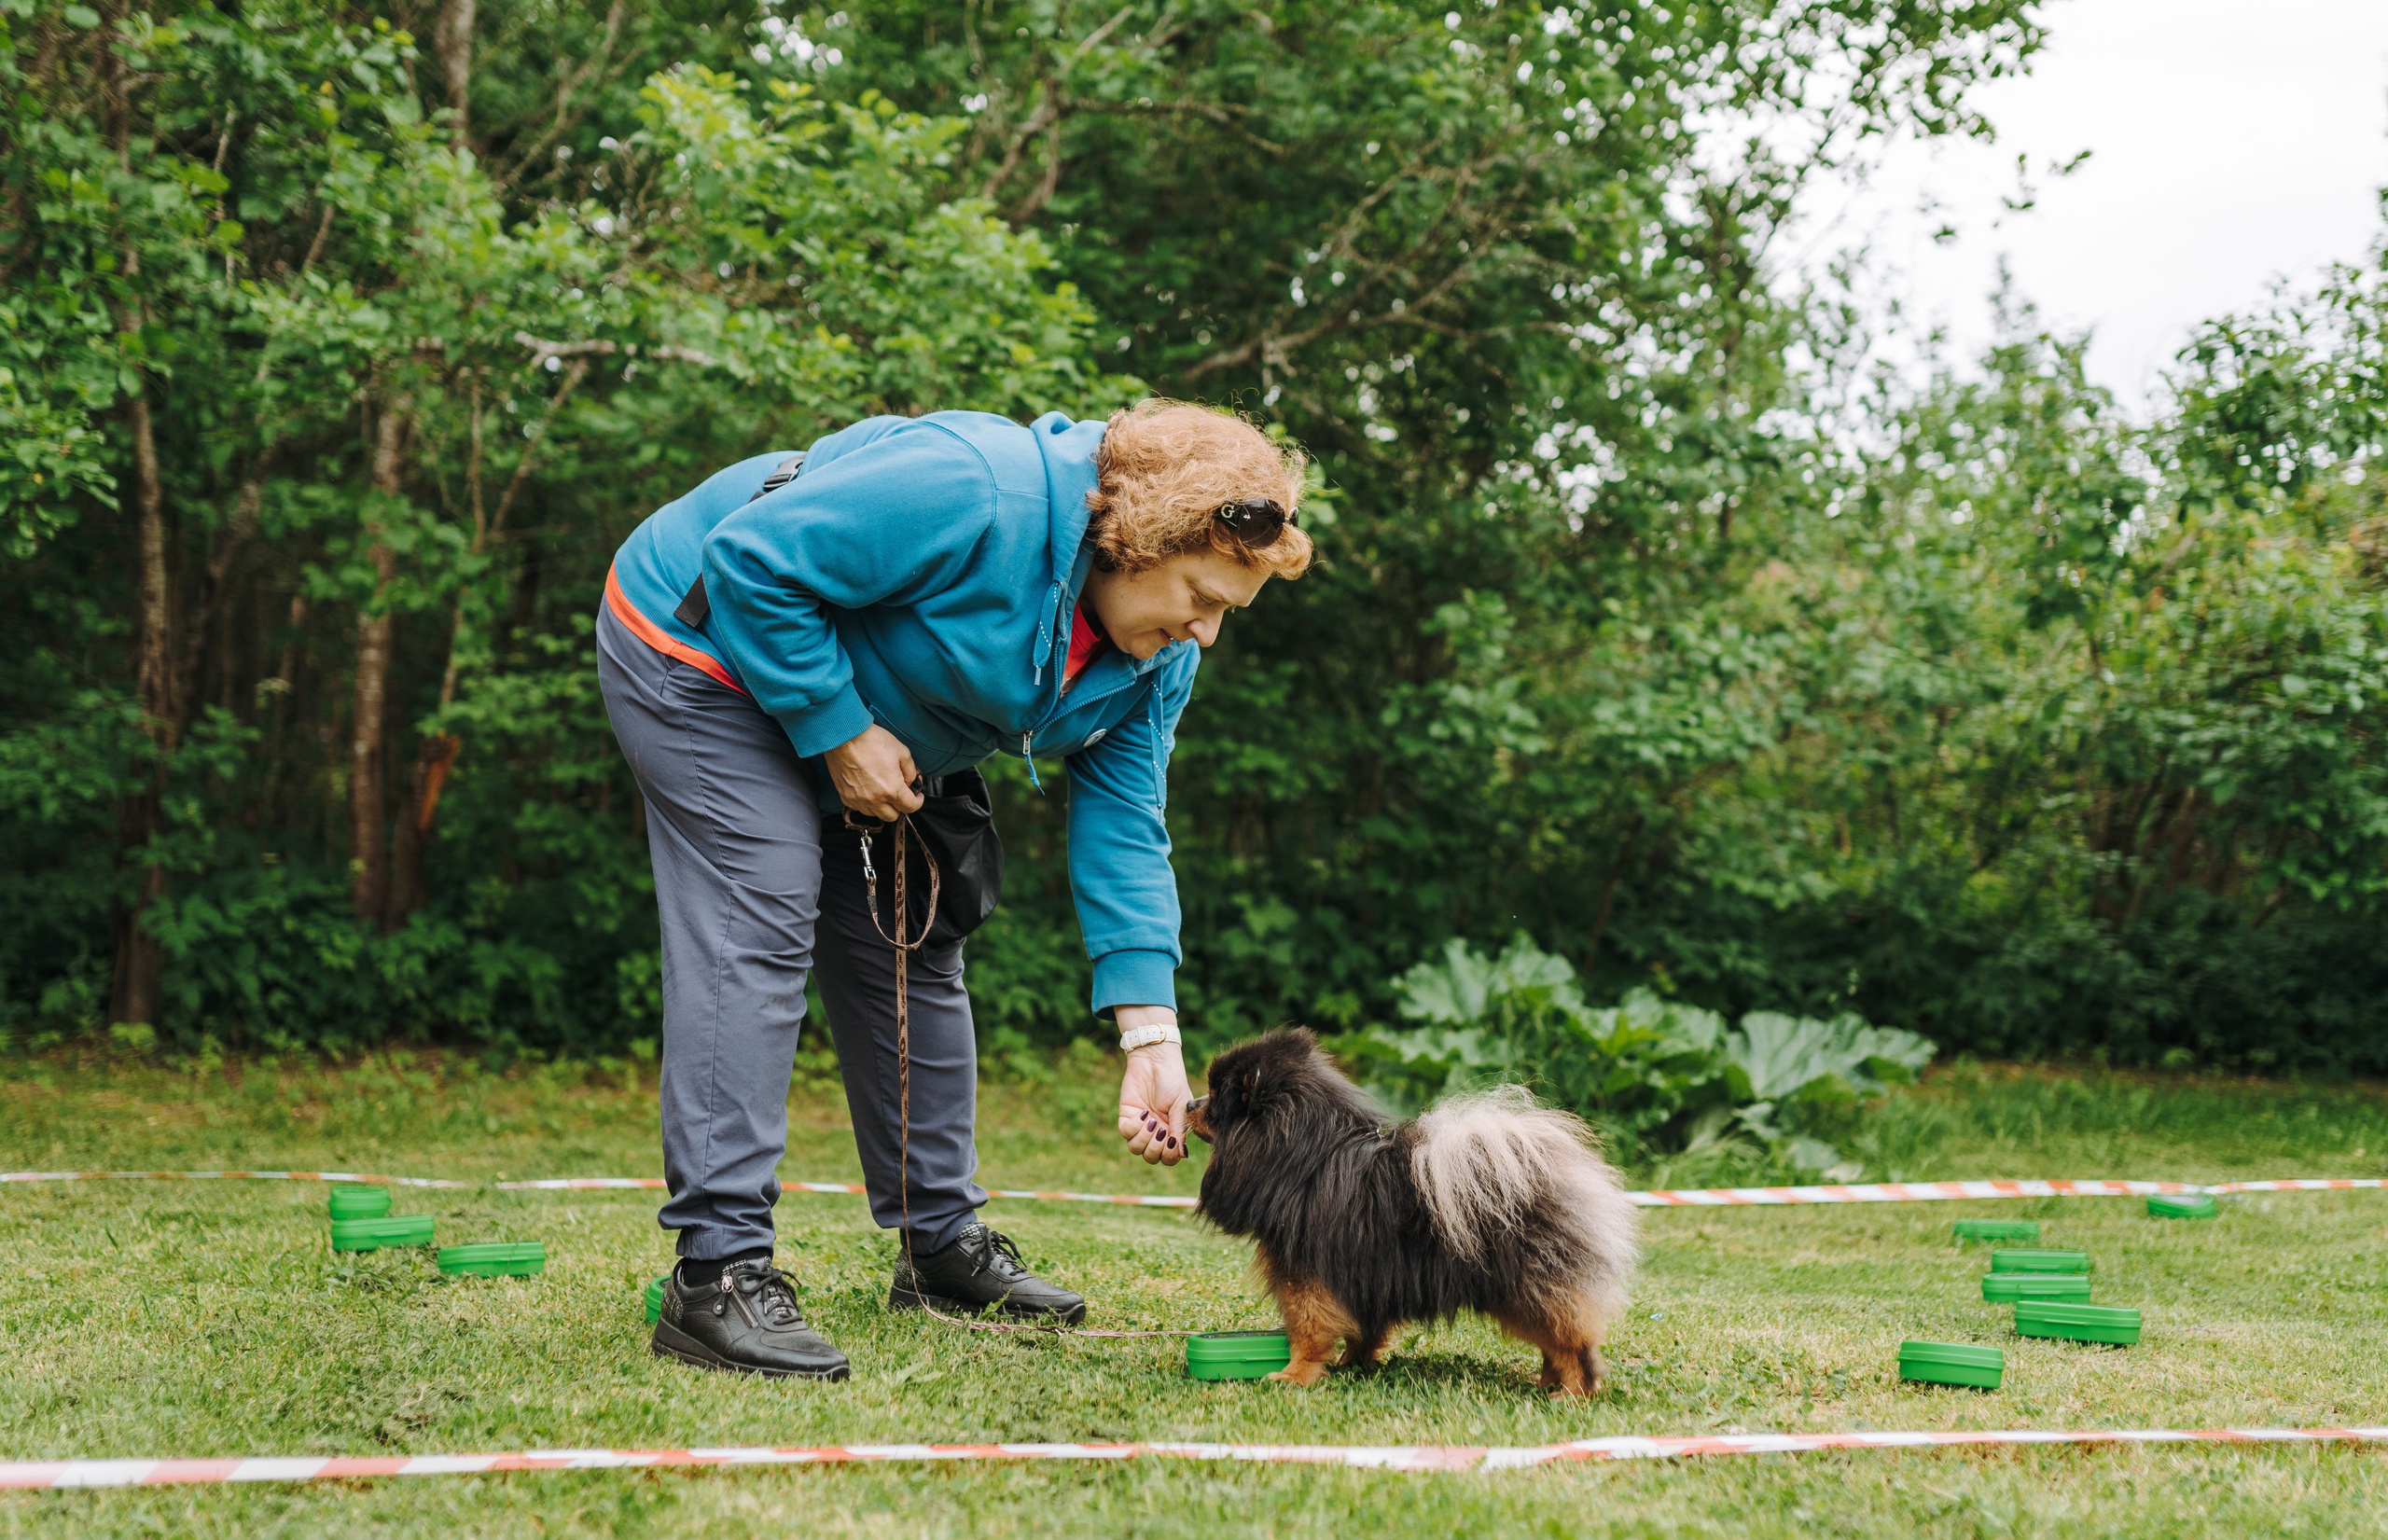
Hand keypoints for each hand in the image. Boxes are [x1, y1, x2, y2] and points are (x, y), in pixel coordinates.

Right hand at [824, 724, 922, 820]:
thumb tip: (909, 781)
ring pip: (875, 814)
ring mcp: (858, 800)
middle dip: (899, 806)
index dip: (917, 802)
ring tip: (883, 791)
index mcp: (892, 790)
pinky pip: (859, 808)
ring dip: (882, 806)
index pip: (910, 807)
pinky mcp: (845, 796)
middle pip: (892, 816)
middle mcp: (875, 800)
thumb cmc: (872, 741)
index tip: (917, 796)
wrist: (844, 736)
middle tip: (900, 794)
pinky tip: (868, 790)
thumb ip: (910, 771)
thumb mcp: (902, 752)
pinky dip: (866, 803)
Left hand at [1116, 1017, 1190, 1165]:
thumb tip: (1182, 1154)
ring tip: (1151, 1121)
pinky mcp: (1126, 1116)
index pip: (1169, 1157)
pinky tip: (1143, 1113)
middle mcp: (1157, 1132)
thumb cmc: (1173, 1080)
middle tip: (1160, 1130)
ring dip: (1143, 1139)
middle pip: (1151, 1157)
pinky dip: (1133, 1127)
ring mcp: (1141, 1125)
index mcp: (1173, 1132)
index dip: (1169, 1155)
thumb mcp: (1181, 1106)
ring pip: (1136, 1148)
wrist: (1155, 1060)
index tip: (1171, 1140)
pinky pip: (1126, 1133)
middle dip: (1155, 1149)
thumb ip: (1180, 1130)